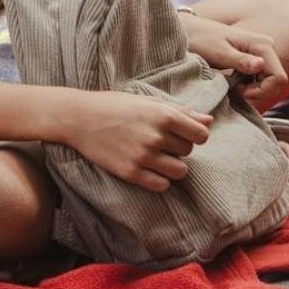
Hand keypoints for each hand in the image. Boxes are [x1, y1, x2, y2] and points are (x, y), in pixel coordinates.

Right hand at [64, 91, 211, 192]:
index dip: (195, 135)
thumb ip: (181, 112)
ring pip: (180, 171)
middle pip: (188, 151)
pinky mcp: (131, 173)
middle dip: (179, 147)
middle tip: (161, 141)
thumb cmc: (116, 106)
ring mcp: (143, 156)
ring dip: (173, 166)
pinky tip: (150, 170)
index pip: (201, 134)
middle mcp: (156, 136)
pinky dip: (161, 180)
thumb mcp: (148, 102)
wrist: (80, 118)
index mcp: (163, 115)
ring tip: (158, 157)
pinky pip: (162, 185)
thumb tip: (209, 120)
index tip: (184, 134)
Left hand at [182, 15, 288, 107]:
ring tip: (232, 84)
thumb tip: (261, 64)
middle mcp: (266, 47)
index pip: (278, 78)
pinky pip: (260, 77)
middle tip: (235, 89)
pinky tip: (234, 81)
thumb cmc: (202, 40)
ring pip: (269, 81)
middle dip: (258, 91)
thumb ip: (240, 60)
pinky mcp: (254, 57)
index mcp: (262, 45)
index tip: (240, 91)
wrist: (191, 31)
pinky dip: (249, 84)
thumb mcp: (220, 53)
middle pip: (275, 81)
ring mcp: (261, 52)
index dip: (263, 91)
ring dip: (253, 89)